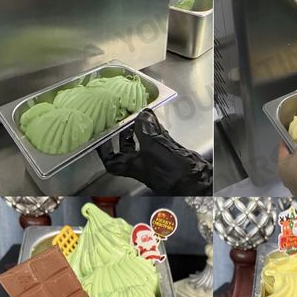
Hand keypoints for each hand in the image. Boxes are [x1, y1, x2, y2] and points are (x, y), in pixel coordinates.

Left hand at [97, 109, 211, 193]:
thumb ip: (146, 129)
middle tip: (123, 122)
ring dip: (141, 131)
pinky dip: (156, 132)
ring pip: (143, 145)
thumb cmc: (171, 171)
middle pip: (127, 150)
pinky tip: (158, 123)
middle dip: (124, 135)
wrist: (195, 181)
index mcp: (132, 166)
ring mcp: (155, 161)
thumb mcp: (153, 146)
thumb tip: (142, 115)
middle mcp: (141, 165)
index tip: (102, 137)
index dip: (104, 149)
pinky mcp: (168, 157)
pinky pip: (158, 143)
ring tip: (141, 118)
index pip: (111, 159)